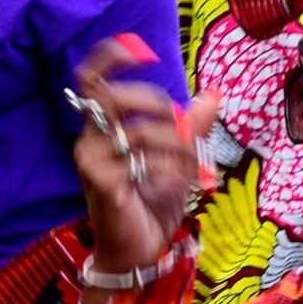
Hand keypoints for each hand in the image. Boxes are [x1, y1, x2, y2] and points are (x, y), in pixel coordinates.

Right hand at [70, 39, 219, 274]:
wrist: (139, 252)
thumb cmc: (152, 204)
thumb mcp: (178, 158)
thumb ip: (191, 126)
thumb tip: (213, 93)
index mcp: (102, 128)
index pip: (91, 80)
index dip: (110, 58)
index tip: (142, 51)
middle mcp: (89, 141)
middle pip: (114, 97)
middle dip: (156, 103)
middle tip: (183, 124)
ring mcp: (91, 163)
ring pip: (135, 131)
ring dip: (174, 142)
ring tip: (192, 159)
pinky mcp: (101, 185)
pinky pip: (138, 160)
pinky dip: (167, 166)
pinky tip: (178, 179)